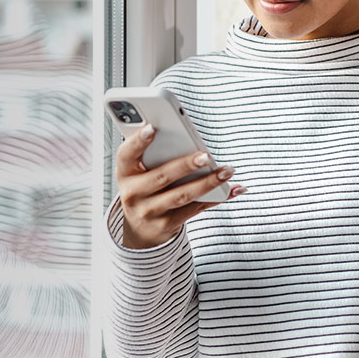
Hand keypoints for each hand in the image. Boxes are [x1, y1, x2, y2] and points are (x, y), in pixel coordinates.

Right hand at [116, 123, 245, 248]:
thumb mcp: (138, 171)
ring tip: (227, 170)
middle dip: (186, 165)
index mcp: (125, 173)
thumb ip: (152, 152)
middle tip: (206, 155)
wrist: (139, 229)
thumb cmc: (144, 187)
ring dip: (208, 182)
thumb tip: (183, 132)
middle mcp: (133, 194)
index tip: (151, 127)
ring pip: (182, 195)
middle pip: (162, 177)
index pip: (126, 154)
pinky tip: (233, 189)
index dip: (137, 141)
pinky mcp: (167, 225)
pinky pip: (196, 209)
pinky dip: (217, 198)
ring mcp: (149, 212)